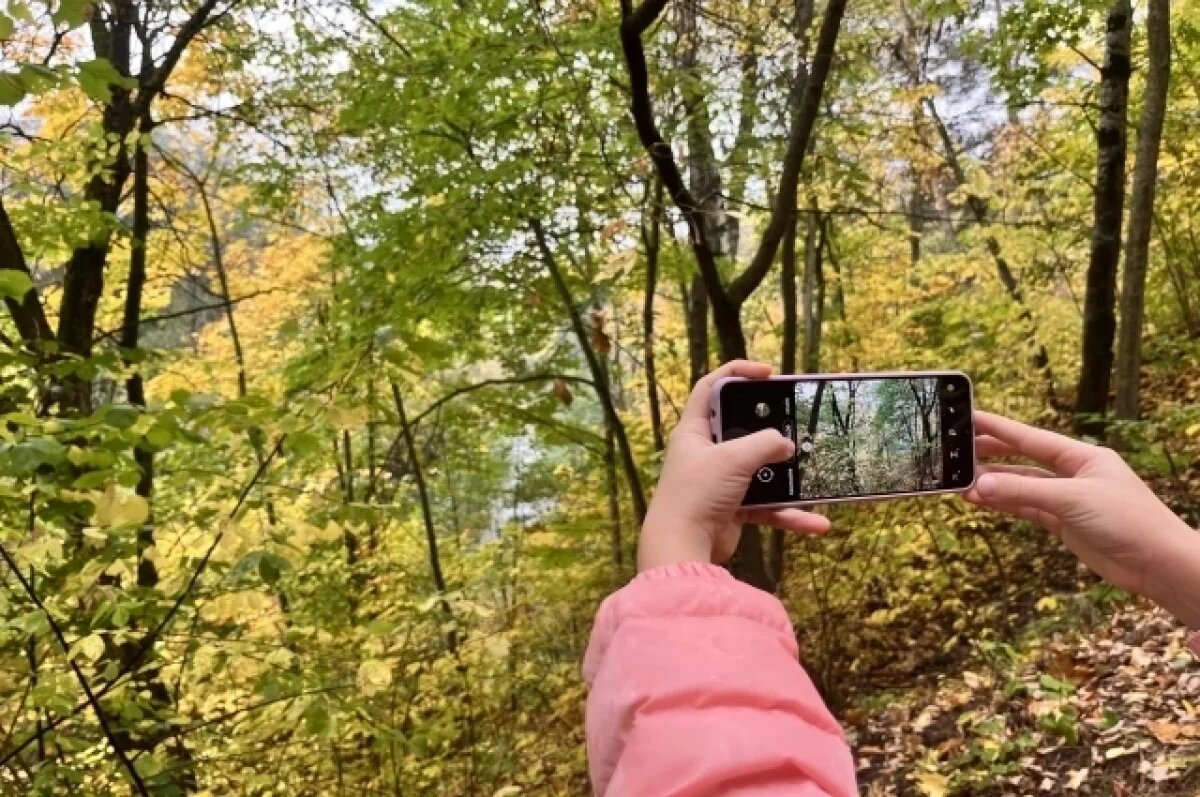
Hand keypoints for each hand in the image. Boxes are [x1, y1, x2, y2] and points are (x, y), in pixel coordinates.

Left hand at [637, 360, 830, 571]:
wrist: (683, 548)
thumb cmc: (698, 493)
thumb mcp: (733, 459)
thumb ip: (764, 444)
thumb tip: (786, 445)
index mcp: (694, 430)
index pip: (711, 387)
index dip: (737, 374)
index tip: (768, 374)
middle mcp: (705, 452)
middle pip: (741, 427)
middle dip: (770, 426)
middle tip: (796, 418)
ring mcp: (720, 481)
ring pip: (760, 469)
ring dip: (786, 475)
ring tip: (812, 471)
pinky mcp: (732, 508)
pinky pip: (767, 505)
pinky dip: (789, 513)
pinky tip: (816, 523)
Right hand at [965, 411, 1199, 624]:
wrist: (1159, 565)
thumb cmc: (1129, 522)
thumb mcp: (1072, 501)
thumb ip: (1024, 492)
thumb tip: (979, 487)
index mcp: (1082, 456)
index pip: (1030, 438)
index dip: (998, 428)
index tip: (967, 416)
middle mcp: (1074, 474)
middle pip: (1023, 459)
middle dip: (991, 455)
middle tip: (956, 450)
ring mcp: (1069, 500)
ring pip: (1022, 487)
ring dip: (993, 485)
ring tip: (960, 483)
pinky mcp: (1065, 524)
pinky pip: (1027, 509)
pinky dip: (1004, 505)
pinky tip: (982, 501)